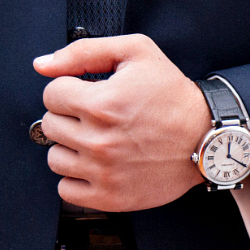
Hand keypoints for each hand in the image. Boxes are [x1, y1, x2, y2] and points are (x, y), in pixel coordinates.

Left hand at [33, 34, 210, 210]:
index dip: (70, 89)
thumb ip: (84, 52)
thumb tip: (42, 66)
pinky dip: (77, 178)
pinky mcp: (110, 197)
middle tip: (97, 117)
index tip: (89, 94)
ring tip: (98, 140)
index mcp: (102, 104)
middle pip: (50, 126)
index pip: (51, 94)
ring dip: (71, 148)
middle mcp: (100, 140)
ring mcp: (103, 172)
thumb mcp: (137, 53)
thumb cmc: (174, 96)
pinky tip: (99, 165)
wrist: (206, 138)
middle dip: (70, 117)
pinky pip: (66, 190)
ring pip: (55, 158)